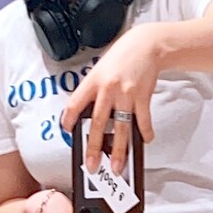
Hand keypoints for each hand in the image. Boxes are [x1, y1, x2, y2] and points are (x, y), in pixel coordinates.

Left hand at [61, 23, 162, 173]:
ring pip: (121, 128)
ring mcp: (126, 95)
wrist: (145, 45)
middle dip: (95, 148)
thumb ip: (93, 90)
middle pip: (99, 124)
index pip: (75, 104)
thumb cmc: (121, 58)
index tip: (67, 132)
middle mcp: (108, 89)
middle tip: (92, 165)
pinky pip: (142, 120)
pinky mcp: (142, 97)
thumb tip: (87, 114)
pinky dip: (144, 133)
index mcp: (93, 82)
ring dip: (120, 151)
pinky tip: (145, 140)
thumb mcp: (100, 69)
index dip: (68, 119)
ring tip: (118, 166)